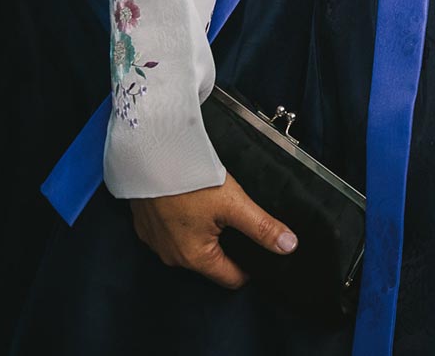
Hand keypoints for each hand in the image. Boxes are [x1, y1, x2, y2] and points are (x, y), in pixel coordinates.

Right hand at [130, 180, 297, 288]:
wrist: (150, 155)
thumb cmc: (188, 179)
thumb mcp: (233, 203)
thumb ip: (262, 227)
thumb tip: (288, 246)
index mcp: (195, 258)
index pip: (232, 279)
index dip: (251, 265)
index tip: (259, 246)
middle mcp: (172, 257)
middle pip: (212, 262)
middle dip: (228, 244)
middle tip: (237, 217)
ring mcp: (156, 242)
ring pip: (191, 246)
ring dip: (205, 232)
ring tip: (213, 206)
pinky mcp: (146, 225)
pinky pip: (172, 232)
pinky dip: (184, 222)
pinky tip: (191, 202)